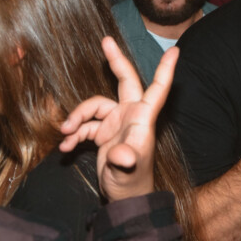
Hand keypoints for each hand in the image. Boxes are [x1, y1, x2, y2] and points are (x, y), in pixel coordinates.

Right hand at [59, 36, 172, 200]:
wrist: (124, 199)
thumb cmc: (133, 183)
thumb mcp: (127, 172)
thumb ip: (123, 161)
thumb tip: (121, 155)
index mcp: (143, 119)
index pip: (157, 89)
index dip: (165, 70)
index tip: (174, 50)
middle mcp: (131, 116)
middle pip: (124, 81)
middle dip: (115, 61)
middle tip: (105, 41)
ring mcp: (117, 123)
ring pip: (94, 106)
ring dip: (77, 117)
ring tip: (65, 134)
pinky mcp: (103, 133)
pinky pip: (85, 125)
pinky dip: (74, 134)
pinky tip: (65, 148)